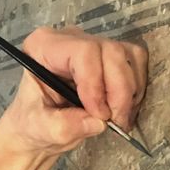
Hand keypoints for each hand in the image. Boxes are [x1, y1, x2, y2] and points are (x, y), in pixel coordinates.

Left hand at [0, 26, 148, 156]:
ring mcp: (93, 45)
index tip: (98, 114)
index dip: (95, 84)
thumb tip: (96, 122)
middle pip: (111, 52)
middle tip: (114, 120)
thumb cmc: (32, 124)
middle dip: (118, 90)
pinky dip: (135, 89)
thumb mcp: (39, 129)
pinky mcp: (111, 56)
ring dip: (129, 91)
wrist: (39, 129)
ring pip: (129, 56)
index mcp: (43, 48)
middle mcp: (70, 40)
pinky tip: (121, 109)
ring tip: (118, 118)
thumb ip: (62, 127)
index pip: (82, 52)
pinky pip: (136, 63)